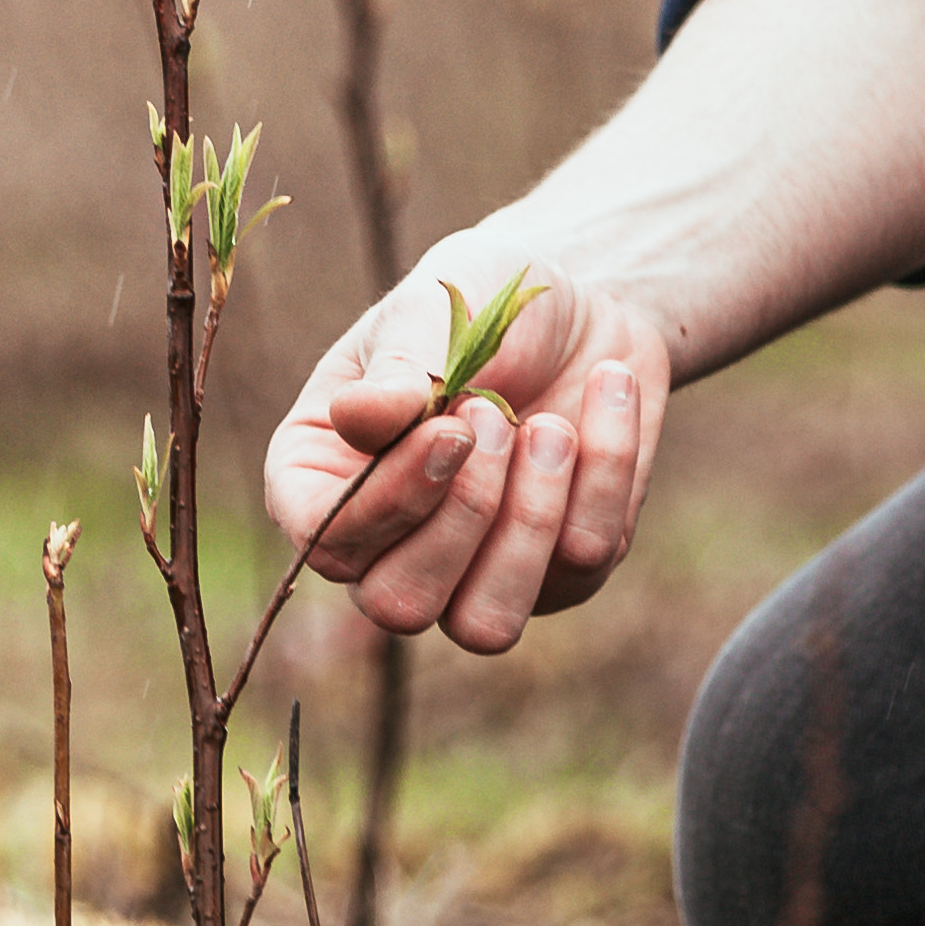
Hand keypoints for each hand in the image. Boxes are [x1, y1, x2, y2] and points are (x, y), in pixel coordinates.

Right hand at [260, 254, 673, 654]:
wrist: (582, 302)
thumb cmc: (478, 300)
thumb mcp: (431, 309)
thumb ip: (396, 369)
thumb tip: (356, 416)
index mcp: (320, 478)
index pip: (327, 540)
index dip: (387, 503)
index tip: (450, 429)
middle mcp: (385, 545)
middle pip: (400, 604)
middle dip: (466, 513)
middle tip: (496, 415)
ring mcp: (472, 573)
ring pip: (486, 625)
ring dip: (531, 522)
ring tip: (551, 425)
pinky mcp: (557, 576)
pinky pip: (582, 564)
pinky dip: (604, 473)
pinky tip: (602, 395)